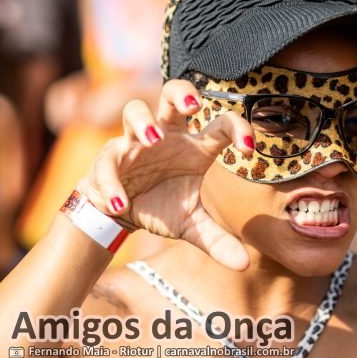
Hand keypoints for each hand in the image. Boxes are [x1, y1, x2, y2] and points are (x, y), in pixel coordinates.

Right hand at [77, 80, 254, 269]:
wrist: (121, 214)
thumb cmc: (162, 205)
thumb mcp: (190, 225)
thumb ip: (216, 241)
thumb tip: (244, 264)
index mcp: (196, 146)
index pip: (222, 125)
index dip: (238, 128)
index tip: (249, 148)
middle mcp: (168, 136)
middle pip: (173, 93)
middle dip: (182, 94)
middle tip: (194, 108)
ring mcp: (136, 142)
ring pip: (135, 111)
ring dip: (143, 123)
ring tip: (153, 140)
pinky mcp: (109, 157)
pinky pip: (107, 161)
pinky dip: (112, 182)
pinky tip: (121, 204)